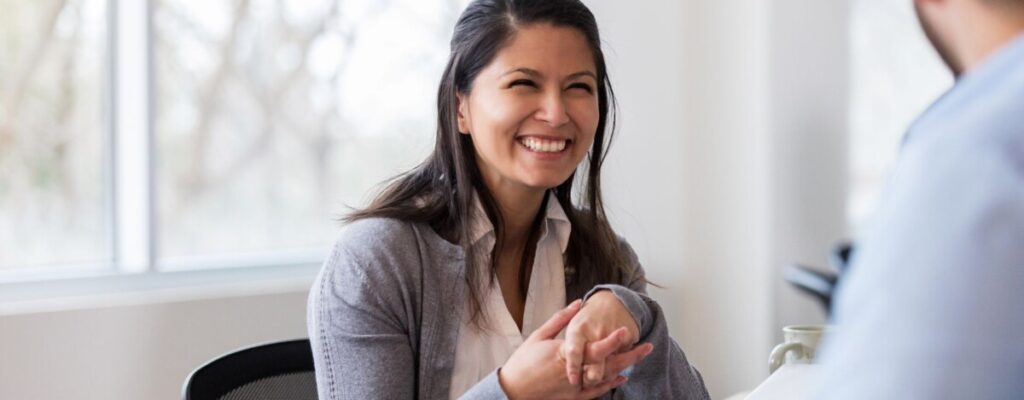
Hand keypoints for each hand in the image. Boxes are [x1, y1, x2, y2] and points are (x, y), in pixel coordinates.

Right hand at [498, 300, 650, 399]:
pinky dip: (610, 384)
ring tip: (639, 357)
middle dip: (629, 355)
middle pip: (607, 364)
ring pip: (605, 377)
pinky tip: (622, 377)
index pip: (593, 347)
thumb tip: (577, 304)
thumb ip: (560, 320)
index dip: (611, 340)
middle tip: (648, 346)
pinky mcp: (573, 397)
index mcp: (563, 354)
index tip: (626, 330)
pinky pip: (596, 392)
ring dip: (624, 367)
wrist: (513, 391)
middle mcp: (573, 371)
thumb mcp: (538, 336)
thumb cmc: (523, 362)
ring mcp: (575, 387)